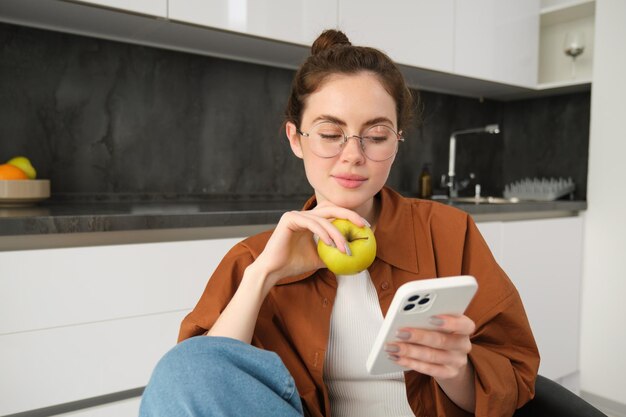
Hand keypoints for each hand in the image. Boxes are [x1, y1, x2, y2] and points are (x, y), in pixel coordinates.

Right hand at [253, 202, 367, 287]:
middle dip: (349, 215)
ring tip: (345, 248)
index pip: (333, 212)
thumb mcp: (319, 259)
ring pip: (323, 219)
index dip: (350, 216)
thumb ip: (333, 253)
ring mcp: (295, 215)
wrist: (273, 271)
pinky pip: (312, 223)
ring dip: (337, 233)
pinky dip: (323, 233)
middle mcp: (303, 214)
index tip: (365, 227)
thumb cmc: (293, 265)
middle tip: (363, 225)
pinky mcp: (289, 219)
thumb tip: (354, 256)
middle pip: (331, 208)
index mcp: (310, 220)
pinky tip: (331, 244)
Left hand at [385, 314, 474, 379]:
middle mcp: (463, 345)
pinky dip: (410, 363)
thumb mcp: (442, 321)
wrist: (451, 356)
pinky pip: (427, 369)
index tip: (431, 317)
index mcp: (465, 327)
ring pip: (431, 356)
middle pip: (441, 341)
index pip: (464, 325)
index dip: (449, 322)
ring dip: (409, 351)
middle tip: (400, 332)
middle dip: (418, 336)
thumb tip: (408, 315)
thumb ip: (430, 316)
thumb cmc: (442, 332)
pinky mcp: (448, 373)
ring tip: (393, 346)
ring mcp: (457, 361)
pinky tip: (397, 357)